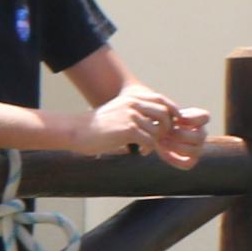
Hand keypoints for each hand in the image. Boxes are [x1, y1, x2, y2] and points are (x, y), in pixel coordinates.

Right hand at [85, 86, 205, 167]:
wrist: (78, 130)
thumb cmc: (98, 125)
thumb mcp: (118, 112)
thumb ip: (136, 113)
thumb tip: (155, 124)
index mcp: (132, 98)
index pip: (162, 100)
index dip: (172, 112)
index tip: (173, 125)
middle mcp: (134, 104)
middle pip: (165, 114)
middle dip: (166, 129)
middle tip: (158, 140)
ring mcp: (131, 116)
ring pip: (158, 130)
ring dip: (155, 142)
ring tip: (145, 148)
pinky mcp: (128, 129)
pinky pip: (150, 141)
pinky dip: (148, 149)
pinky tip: (140, 152)